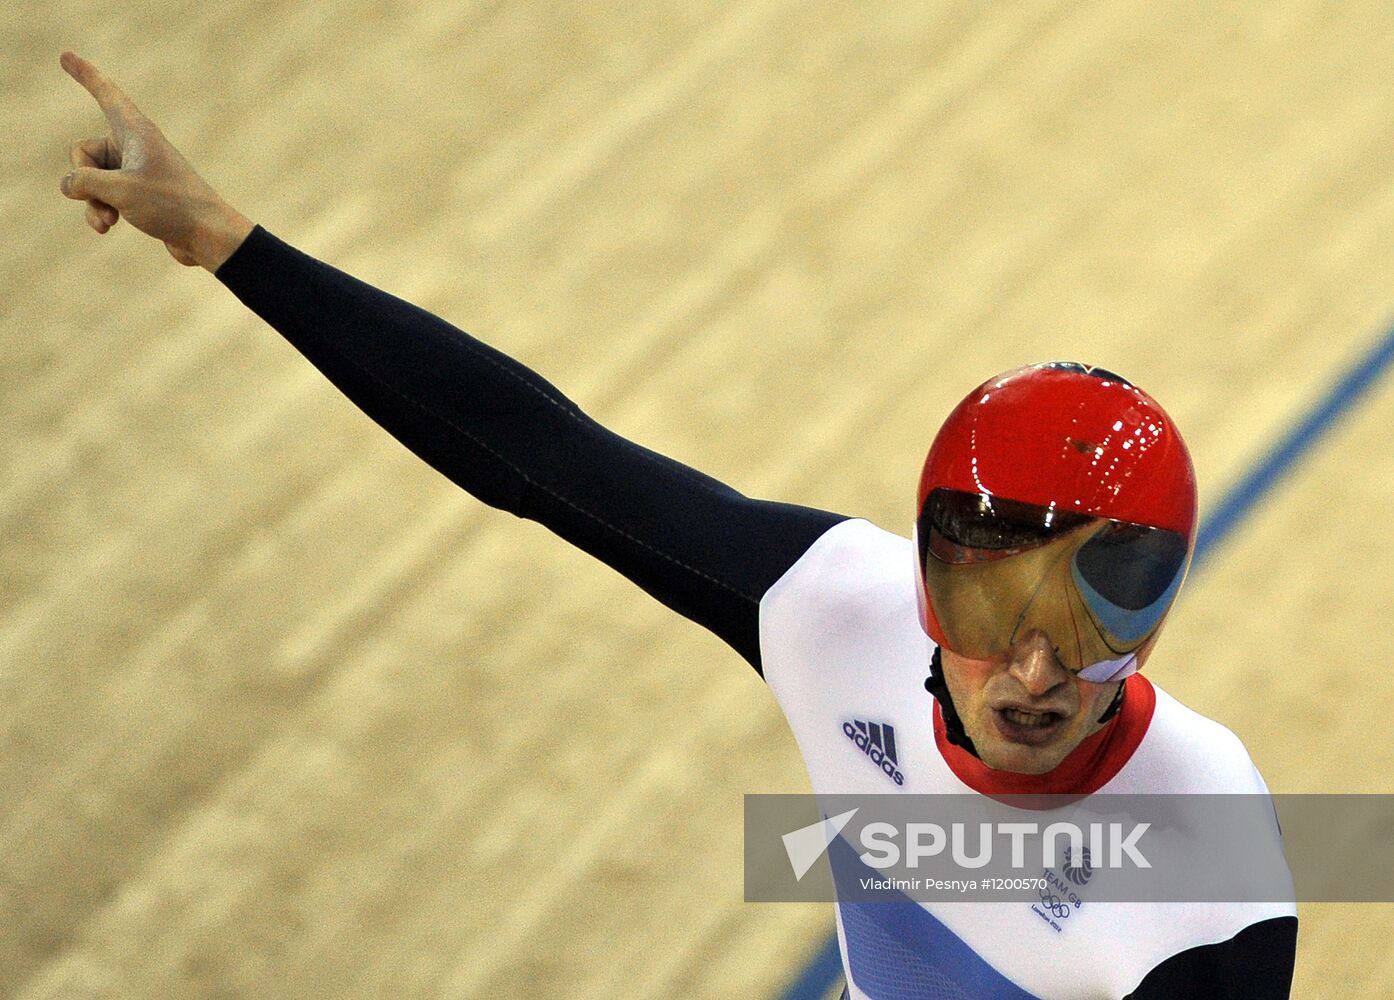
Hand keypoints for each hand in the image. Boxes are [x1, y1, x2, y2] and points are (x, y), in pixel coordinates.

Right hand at [58, 51, 253, 270]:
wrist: (209, 237)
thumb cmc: (171, 206)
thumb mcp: (119, 190)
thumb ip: (84, 181)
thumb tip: (70, 185)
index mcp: (136, 131)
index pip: (106, 94)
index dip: (85, 75)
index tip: (66, 56)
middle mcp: (135, 146)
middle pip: (84, 151)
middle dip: (84, 178)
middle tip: (105, 198)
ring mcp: (136, 171)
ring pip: (92, 179)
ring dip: (93, 201)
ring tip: (108, 221)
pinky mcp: (139, 195)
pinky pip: (105, 197)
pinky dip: (101, 210)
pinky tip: (107, 227)